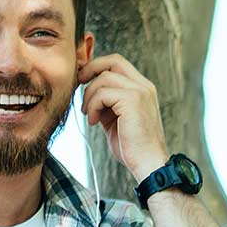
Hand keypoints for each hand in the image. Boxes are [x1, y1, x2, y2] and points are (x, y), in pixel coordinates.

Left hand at [78, 53, 169, 179]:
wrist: (148, 164)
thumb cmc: (132, 146)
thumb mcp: (115, 118)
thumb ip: (105, 102)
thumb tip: (86, 90)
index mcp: (142, 88)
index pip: (117, 63)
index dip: (97, 67)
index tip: (82, 81)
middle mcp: (144, 86)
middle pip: (112, 61)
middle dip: (90, 70)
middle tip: (78, 84)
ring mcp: (140, 91)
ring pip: (103, 78)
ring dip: (89, 96)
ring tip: (89, 115)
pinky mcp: (133, 100)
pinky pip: (102, 93)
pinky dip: (93, 106)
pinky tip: (94, 122)